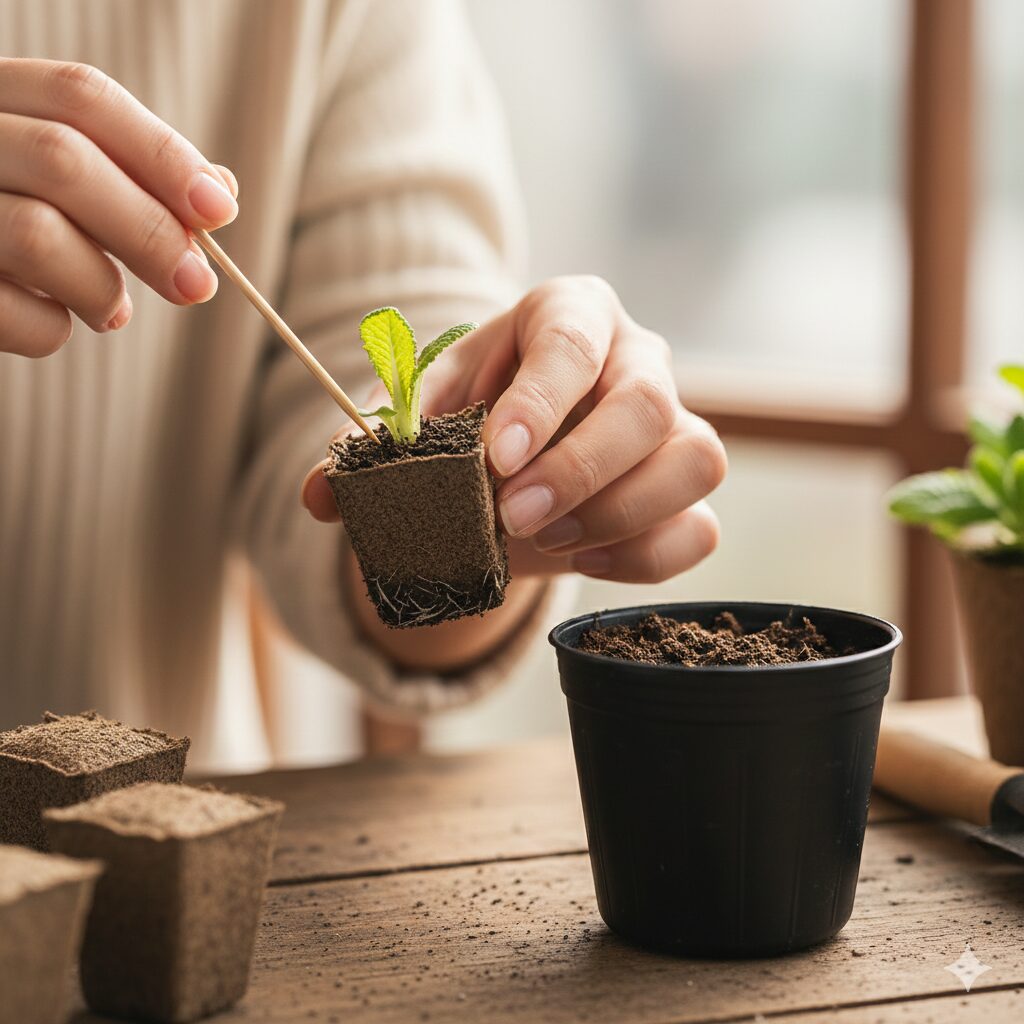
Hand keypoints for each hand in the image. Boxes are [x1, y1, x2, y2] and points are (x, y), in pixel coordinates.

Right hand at [0, 59, 237, 356]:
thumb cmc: (8, 212)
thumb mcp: (58, 177)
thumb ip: (128, 174)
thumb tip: (220, 192)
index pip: (82, 98)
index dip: (162, 155)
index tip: (220, 210)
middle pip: (64, 161)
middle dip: (149, 230)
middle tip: (197, 285)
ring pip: (37, 236)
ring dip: (100, 287)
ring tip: (112, 310)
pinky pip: (9, 312)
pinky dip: (50, 330)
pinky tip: (54, 323)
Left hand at [303, 276, 726, 583]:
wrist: (520, 441)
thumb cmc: (476, 409)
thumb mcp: (423, 412)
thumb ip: (378, 444)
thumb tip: (323, 493)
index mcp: (570, 315)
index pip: (572, 342)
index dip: (540, 401)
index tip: (496, 457)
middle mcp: (637, 358)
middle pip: (649, 404)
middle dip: (582, 468)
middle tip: (515, 515)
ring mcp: (675, 421)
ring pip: (697, 460)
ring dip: (621, 513)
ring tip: (547, 541)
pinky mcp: (686, 485)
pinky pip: (699, 527)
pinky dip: (645, 554)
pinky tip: (582, 558)